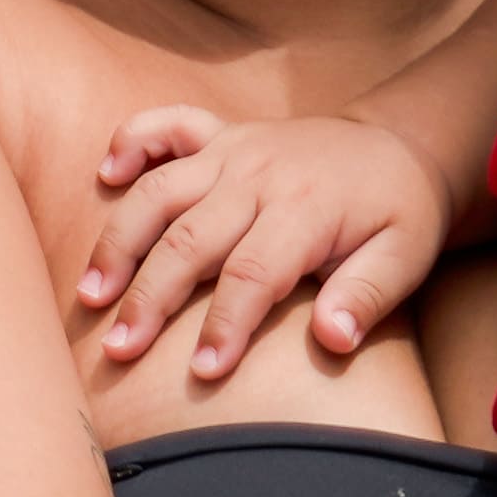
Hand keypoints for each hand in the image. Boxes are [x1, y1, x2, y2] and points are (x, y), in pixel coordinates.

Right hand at [71, 104, 448, 379]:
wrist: (400, 144)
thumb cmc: (399, 212)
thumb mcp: (405, 257)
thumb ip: (367, 296)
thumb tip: (332, 339)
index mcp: (306, 209)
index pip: (253, 274)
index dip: (224, 324)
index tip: (200, 371)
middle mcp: (259, 175)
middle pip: (190, 239)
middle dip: (150, 297)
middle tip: (118, 349)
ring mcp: (234, 150)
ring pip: (160, 192)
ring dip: (120, 242)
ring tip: (91, 294)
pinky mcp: (220, 135)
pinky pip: (167, 125)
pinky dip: (131, 141)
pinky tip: (104, 175)